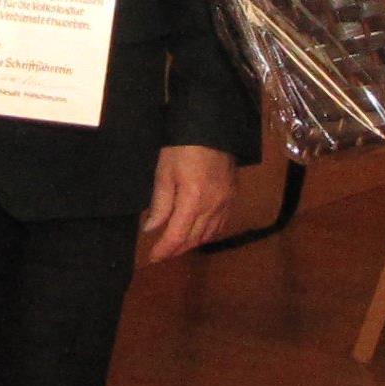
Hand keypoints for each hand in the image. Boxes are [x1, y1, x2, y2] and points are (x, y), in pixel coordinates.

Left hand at [141, 144, 236, 261]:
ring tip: (178, 245)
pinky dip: (208, 233)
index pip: (178, 236)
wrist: (212, 127)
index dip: (164, 250)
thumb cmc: (182, 147)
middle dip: (177, 249)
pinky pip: (221, 224)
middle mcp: (212, 206)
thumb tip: (151, 229)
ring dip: (193, 243)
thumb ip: (160, 204)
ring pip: (209, 234)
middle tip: (162, 253)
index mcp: (193, 201)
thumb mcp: (164, 172)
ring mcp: (226, 202)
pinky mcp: (233, 196)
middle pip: (194, 239)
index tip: (153, 258)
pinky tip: (200, 232)